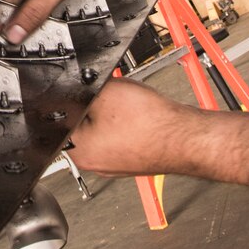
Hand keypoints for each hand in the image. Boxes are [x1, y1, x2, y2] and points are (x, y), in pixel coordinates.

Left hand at [65, 80, 190, 177]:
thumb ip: (81, 88)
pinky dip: (126, 121)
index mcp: (80, 153)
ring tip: (129, 106)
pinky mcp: (131, 158)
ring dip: (111, 111)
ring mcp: (114, 163)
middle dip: (94, 103)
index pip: (60, 118)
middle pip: (82, 122)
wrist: (188, 138)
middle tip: (113, 97)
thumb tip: (72, 84)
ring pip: (103, 126)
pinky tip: (138, 114)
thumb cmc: (154, 125)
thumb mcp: (106, 91)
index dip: (71, 97)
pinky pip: (120, 133)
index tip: (86, 90)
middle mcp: (95, 163)